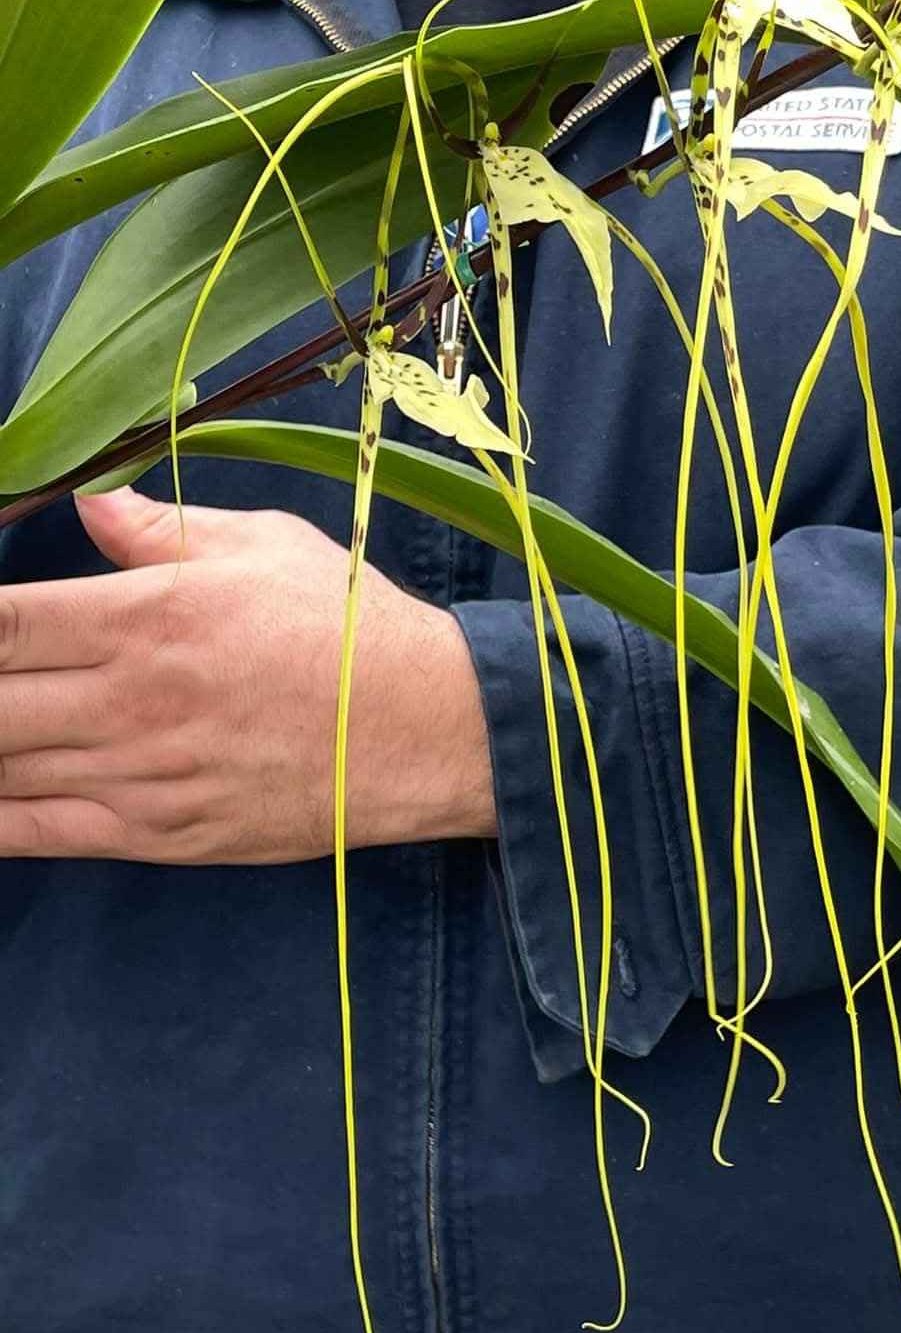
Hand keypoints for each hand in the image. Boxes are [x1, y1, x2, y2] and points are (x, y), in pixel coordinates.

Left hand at [0, 487, 495, 862]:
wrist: (426, 727)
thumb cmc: (348, 624)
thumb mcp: (262, 545)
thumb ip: (158, 528)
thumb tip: (88, 499)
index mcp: (147, 615)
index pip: (3, 624)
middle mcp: (131, 698)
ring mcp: (140, 773)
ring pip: (1, 768)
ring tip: (2, 722)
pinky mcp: (159, 832)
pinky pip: (38, 832)